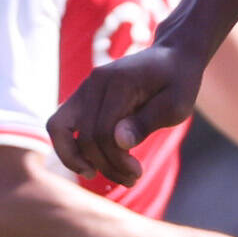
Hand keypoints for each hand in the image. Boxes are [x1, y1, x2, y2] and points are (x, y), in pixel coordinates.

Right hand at [49, 38, 206, 186]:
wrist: (172, 57)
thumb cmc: (178, 82)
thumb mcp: (176, 104)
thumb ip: (146, 122)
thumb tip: (119, 143)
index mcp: (119, 82)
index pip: (104, 131)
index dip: (116, 160)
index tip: (138, 173)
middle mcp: (94, 82)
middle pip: (84, 135)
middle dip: (105, 164)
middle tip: (131, 178)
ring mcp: (84, 88)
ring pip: (59, 129)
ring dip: (76, 158)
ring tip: (97, 175)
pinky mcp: (82, 96)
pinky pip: (61, 125)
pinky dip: (71, 147)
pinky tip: (89, 164)